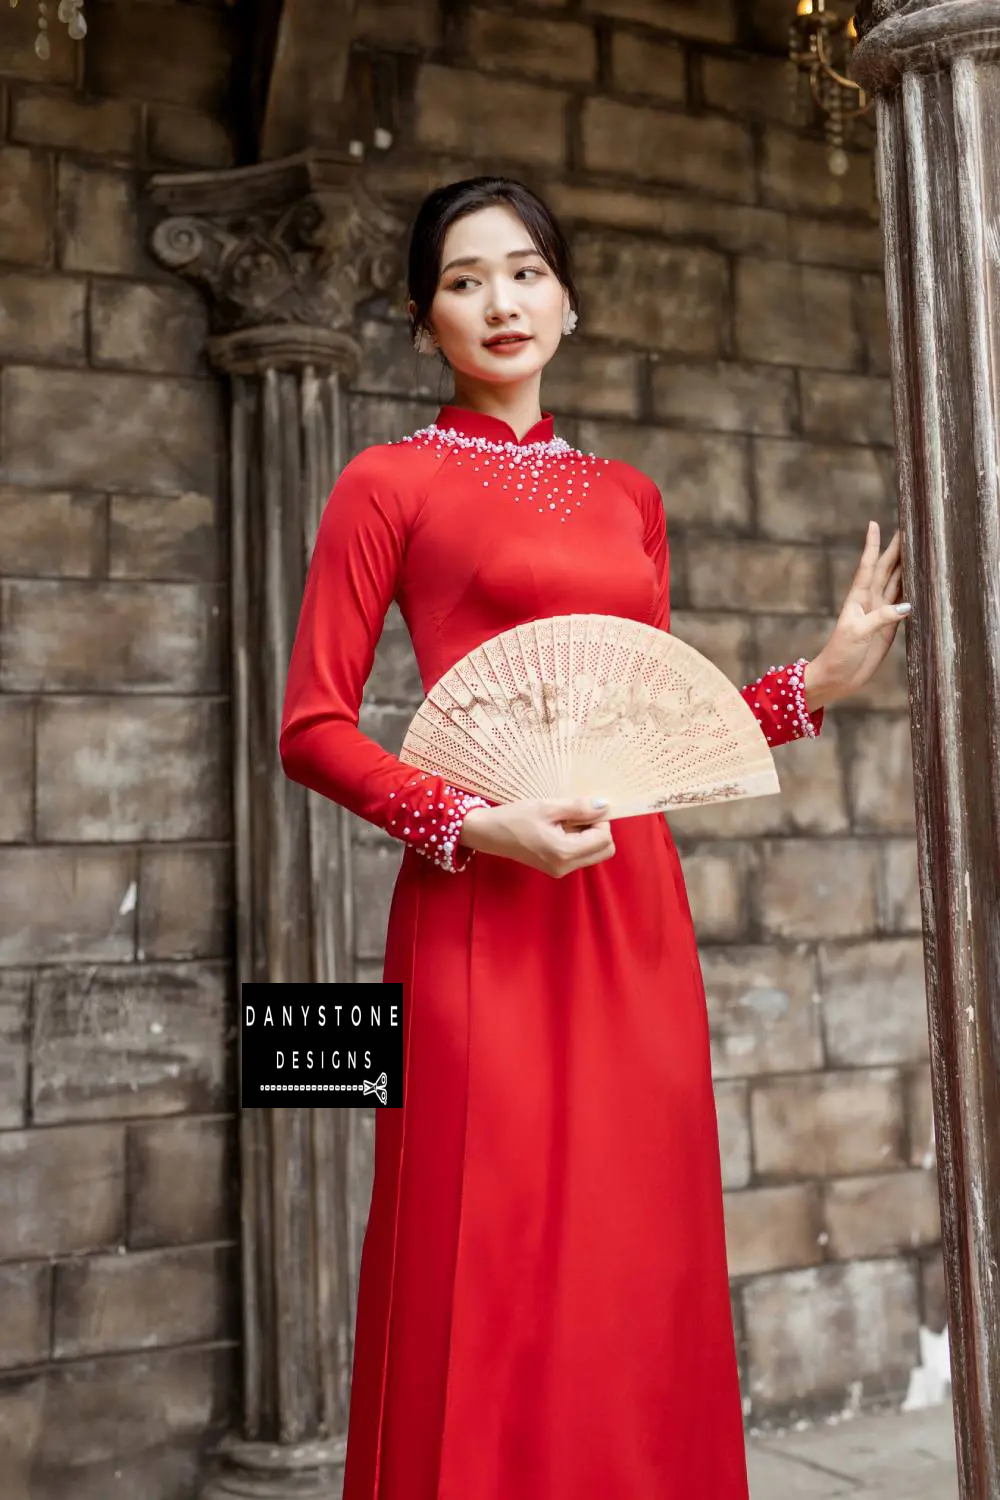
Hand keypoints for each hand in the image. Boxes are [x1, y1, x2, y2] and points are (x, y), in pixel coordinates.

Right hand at [459, 796, 615, 877]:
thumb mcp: (547, 807)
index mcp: (564, 852)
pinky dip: (579, 841)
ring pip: (594, 853)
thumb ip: (578, 807)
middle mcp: (565, 866)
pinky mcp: (555, 868)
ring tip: (565, 821)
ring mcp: (560, 870)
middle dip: (599, 830)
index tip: (583, 808)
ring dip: (588, 835)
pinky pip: (580, 855)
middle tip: (578, 815)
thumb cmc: (514, 818)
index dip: (600, 820)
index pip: (604, 839)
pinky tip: (560, 829)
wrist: (487, 833)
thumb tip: (605, 805)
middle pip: (604, 850)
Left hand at [805, 522, 909, 709]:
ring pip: (896, 584)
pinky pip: (904, 605)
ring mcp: (880, 613)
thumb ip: (880, 618)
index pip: (868, 566)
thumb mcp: (857, 634)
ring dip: (906, 567)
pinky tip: (922, 583)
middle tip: (909, 529)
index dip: (872, 546)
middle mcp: (870, 601)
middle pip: (887, 570)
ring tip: (919, 550)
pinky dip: (913, 592)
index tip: (874, 524)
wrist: (838, 678)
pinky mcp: (889, 627)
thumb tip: (906, 606)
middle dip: (896, 549)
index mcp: (858, 598)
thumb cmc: (840, 654)